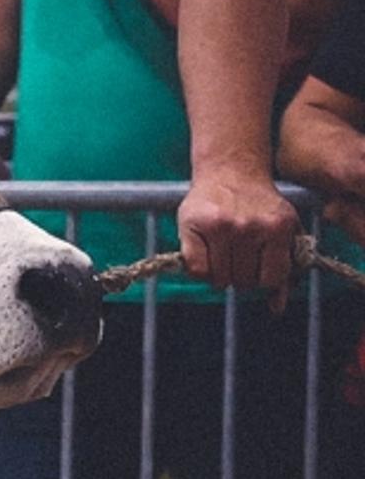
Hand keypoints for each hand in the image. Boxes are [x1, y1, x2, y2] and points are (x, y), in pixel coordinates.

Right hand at [174, 159, 298, 294]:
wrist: (231, 170)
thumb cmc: (260, 205)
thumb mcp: (282, 231)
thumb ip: (284, 268)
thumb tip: (277, 308)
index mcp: (278, 228)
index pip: (272, 279)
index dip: (264, 279)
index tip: (259, 267)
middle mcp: (250, 226)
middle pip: (244, 281)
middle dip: (241, 276)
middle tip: (239, 258)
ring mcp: (221, 226)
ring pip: (219, 278)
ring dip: (220, 274)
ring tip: (223, 255)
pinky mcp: (194, 226)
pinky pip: (196, 269)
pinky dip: (200, 270)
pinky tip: (205, 254)